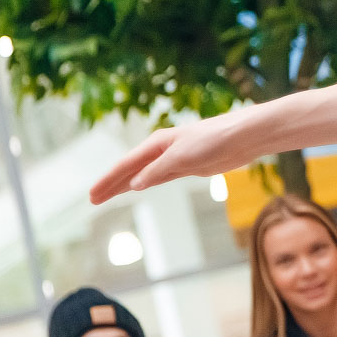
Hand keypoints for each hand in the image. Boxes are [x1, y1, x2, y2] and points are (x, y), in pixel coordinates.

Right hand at [90, 113, 247, 203]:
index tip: (92, 195)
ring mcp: (176, 158)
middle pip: (131, 170)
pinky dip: (148, 182)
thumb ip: (157, 171)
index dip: (108, 181)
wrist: (244, 136)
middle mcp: (163, 149)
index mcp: (157, 143)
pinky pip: (161, 176)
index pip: (126, 165)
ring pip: (145, 175)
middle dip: (112, 184)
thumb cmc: (214, 139)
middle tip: (93, 199)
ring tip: (109, 196)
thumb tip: (134, 184)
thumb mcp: (181, 156)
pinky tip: (139, 188)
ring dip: (127, 185)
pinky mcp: (190, 166)